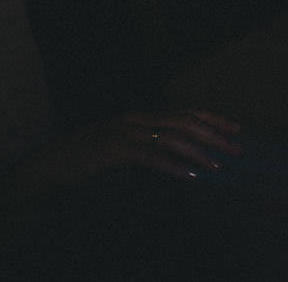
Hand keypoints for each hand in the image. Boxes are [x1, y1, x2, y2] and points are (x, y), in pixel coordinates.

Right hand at [47, 110, 242, 182]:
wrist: (50, 163)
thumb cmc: (89, 159)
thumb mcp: (125, 150)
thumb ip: (151, 149)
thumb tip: (184, 160)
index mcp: (142, 118)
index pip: (185, 113)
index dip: (213, 119)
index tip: (236, 128)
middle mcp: (137, 119)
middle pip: (185, 121)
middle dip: (214, 134)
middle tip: (237, 148)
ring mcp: (125, 132)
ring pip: (171, 136)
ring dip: (198, 151)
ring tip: (218, 164)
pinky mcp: (113, 149)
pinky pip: (149, 156)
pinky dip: (172, 165)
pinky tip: (189, 175)